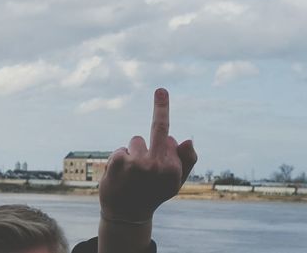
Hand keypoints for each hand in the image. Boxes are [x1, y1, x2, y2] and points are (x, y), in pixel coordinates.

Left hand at [99, 88, 196, 221]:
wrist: (126, 215)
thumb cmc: (152, 194)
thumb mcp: (174, 183)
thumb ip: (185, 162)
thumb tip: (187, 139)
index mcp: (173, 169)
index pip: (170, 140)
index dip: (164, 147)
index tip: (168, 111)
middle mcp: (157, 164)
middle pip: (158, 129)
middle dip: (162, 106)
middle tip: (161, 90)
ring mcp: (137, 162)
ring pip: (136, 141)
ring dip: (133, 152)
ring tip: (131, 174)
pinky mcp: (119, 161)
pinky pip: (121, 149)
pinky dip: (119, 159)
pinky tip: (120, 176)